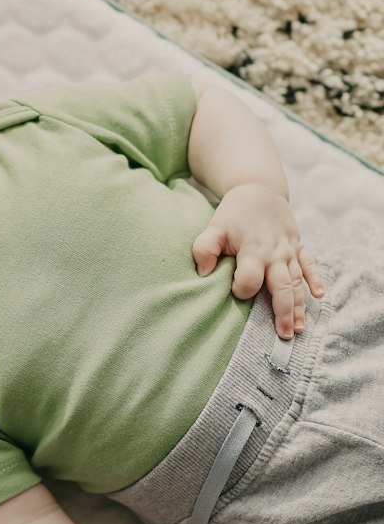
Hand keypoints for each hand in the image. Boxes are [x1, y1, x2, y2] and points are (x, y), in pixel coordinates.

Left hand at [192, 183, 325, 338]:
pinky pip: (310, 265)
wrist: (258, 189)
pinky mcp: (298, 246)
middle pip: (281, 286)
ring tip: (298, 328)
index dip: (243, 289)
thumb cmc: (233, 213)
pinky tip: (320, 296)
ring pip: (297, 282)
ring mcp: (289, 250)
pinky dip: (316, 279)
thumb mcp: (213, 227)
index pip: (251, 278)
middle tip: (283, 335)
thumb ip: (204, 249)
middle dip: (283, 311)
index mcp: (253, 250)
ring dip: (299, 305)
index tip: (236, 293)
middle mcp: (274, 253)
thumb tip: (203, 274)